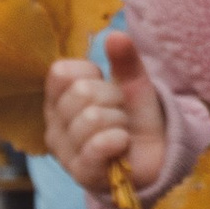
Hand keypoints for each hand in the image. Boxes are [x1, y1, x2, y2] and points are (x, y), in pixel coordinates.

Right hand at [43, 28, 168, 198]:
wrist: (154, 161)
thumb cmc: (135, 121)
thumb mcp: (134, 87)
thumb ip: (126, 62)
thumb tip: (115, 35)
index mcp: (59, 100)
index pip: (61, 72)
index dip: (91, 74)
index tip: (105, 87)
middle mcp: (55, 125)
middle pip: (81, 92)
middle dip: (113, 99)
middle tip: (120, 115)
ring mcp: (65, 151)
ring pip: (92, 117)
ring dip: (119, 122)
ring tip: (121, 133)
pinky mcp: (81, 173)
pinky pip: (97, 145)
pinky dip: (118, 140)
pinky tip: (122, 145)